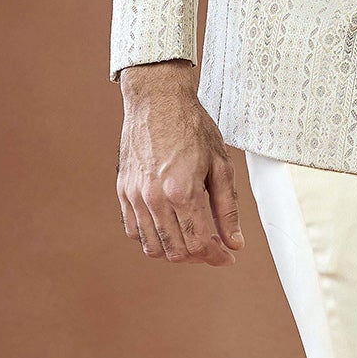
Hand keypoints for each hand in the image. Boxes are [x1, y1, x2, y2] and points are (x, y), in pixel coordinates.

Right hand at [117, 62, 244, 265]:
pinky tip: (168, 227)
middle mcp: (154, 198)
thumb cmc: (192, 127)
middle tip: (213, 247)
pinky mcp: (122, 191)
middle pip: (176, 252)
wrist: (157, 100)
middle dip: (198, 257)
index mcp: (182, 192)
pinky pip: (133, 230)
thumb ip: (227, 208)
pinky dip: (151, 238)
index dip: (217, 257)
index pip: (200, 244)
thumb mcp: (220, 166)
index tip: (227, 256)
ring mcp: (134, 196)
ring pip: (152, 247)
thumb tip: (234, 242)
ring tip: (191, 240)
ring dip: (174, 252)